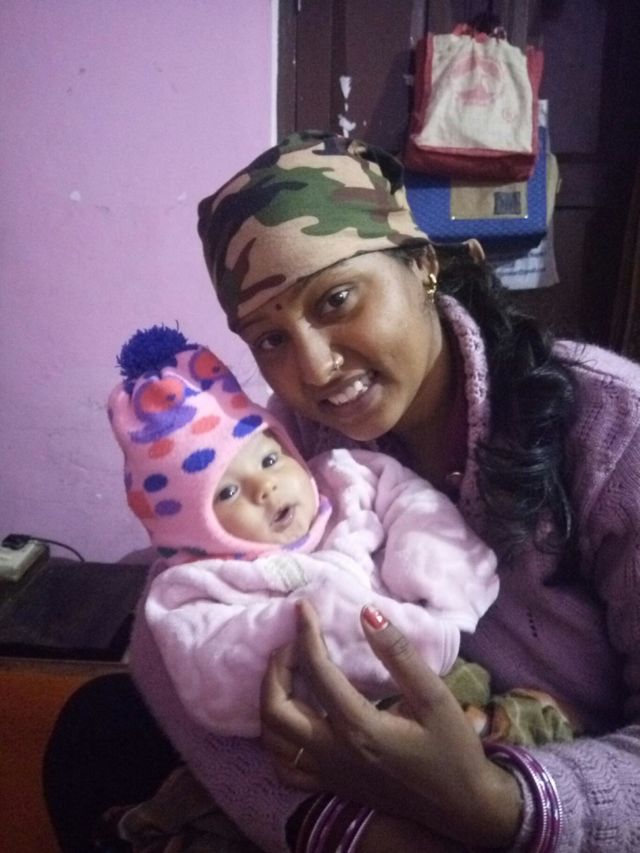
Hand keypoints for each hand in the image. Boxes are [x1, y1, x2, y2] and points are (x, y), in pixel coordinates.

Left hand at [260, 601, 521, 847]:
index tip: (303, 607)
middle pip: (277, 709)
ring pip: (273, 739)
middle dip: (276, 668)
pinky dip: (276, 737)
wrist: (463, 806)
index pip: (317, 672)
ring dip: (271, 698)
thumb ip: (399, 655)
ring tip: (289, 671)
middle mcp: (335, 753)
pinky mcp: (330, 787)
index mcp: (360, 728)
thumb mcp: (435, 697)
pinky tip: (293, 715)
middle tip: (293, 642)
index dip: (306, 634)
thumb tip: (367, 614)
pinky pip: (284, 766)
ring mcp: (328, 774)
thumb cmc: (453, 750)